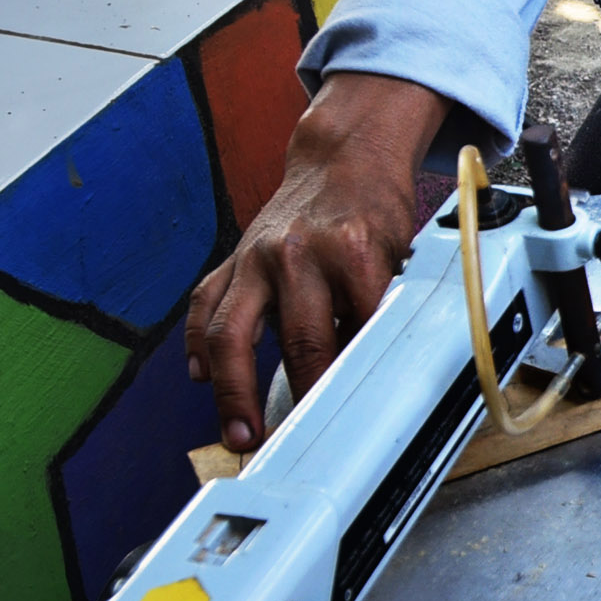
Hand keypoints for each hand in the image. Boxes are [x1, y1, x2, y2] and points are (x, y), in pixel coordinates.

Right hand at [182, 73, 449, 452]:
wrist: (342, 158)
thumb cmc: (375, 212)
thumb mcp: (402, 253)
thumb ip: (388, 306)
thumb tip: (386, 372)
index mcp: (352, 250)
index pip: (360, 330)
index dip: (360, 378)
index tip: (357, 418)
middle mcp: (298, 253)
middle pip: (300, 340)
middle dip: (302, 396)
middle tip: (302, 442)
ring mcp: (257, 258)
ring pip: (232, 333)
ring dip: (233, 391)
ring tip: (240, 432)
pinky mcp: (232, 261)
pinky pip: (204, 307)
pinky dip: (198, 347)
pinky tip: (202, 378)